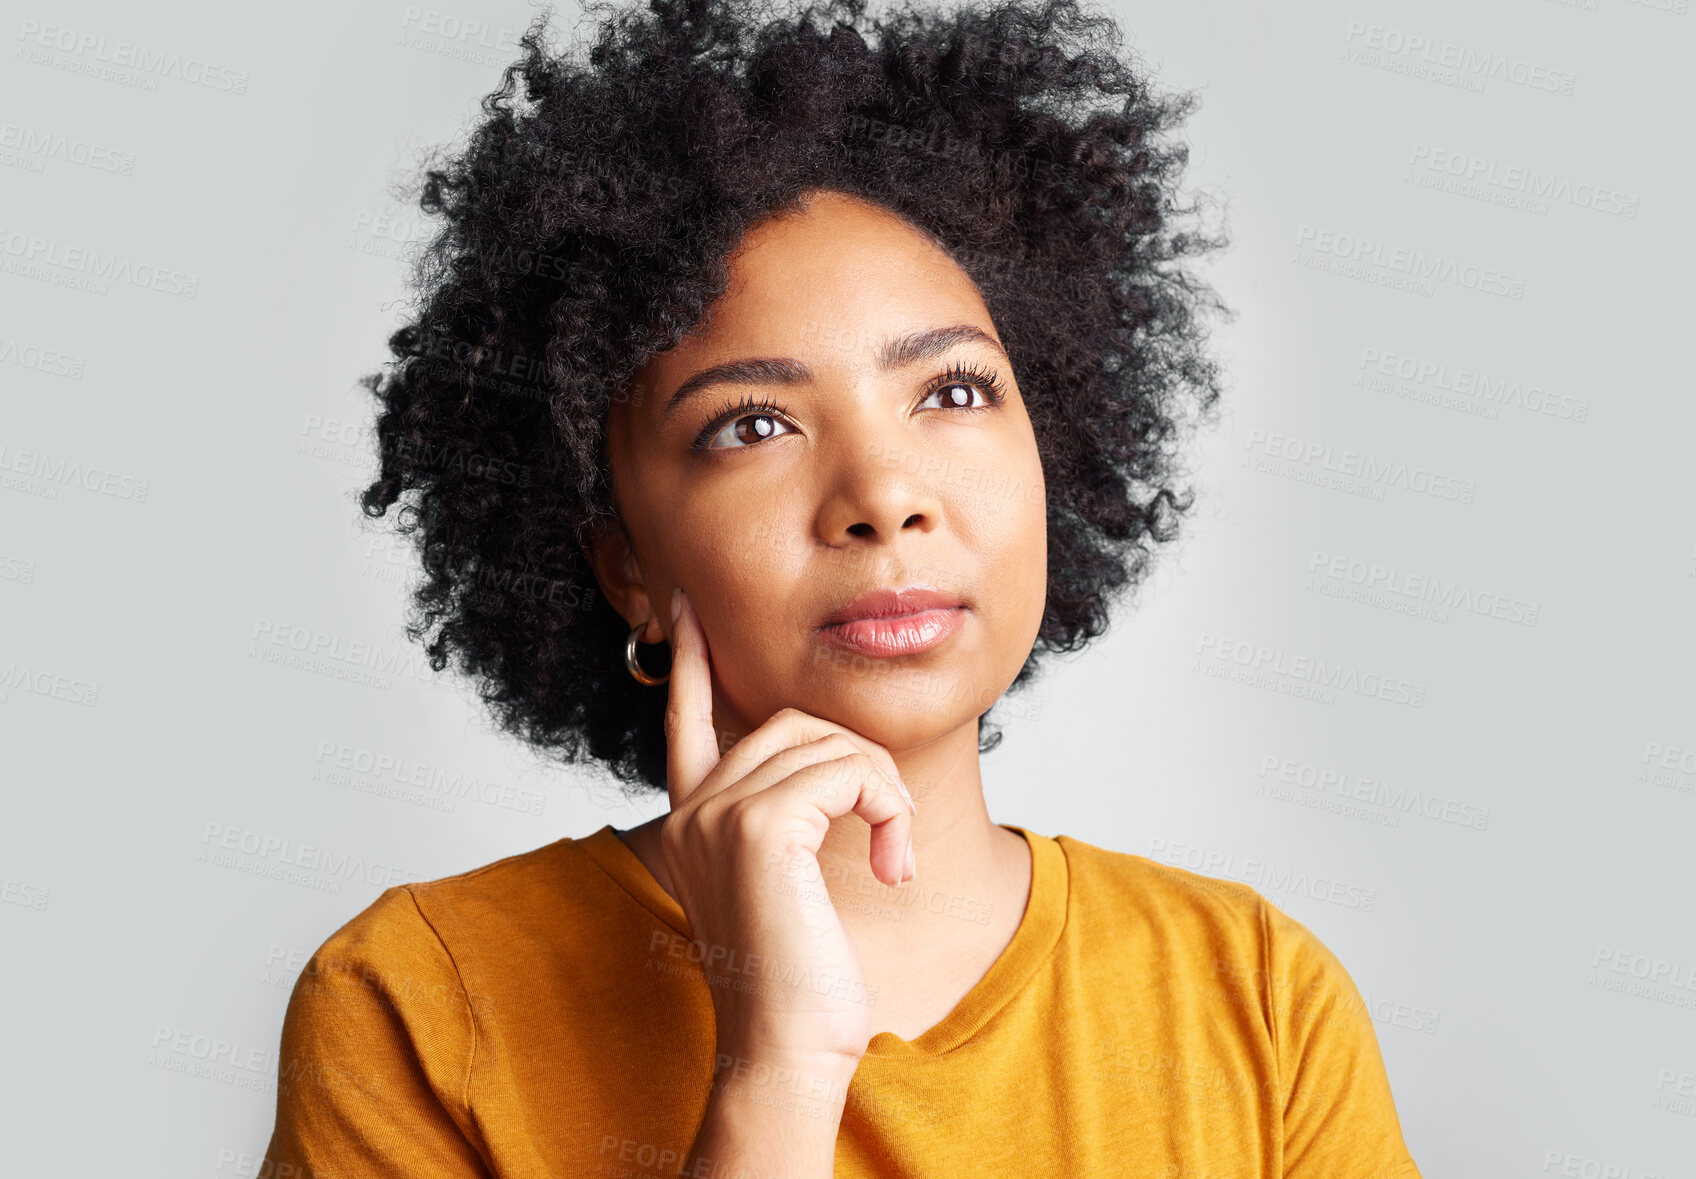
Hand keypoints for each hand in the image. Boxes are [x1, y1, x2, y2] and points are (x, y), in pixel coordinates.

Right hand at [659, 586, 916, 1068]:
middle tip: (888, 830)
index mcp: (691, 822)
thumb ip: (785, 817)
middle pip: (789, 720)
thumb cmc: (799, 981)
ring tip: (892, 854)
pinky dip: (888, 809)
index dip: (689, 661)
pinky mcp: (758, 825)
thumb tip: (827, 759)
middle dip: (858, 762)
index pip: (684, 719)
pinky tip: (891, 863)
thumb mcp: (786, 885)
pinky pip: (850, 771)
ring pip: (827, 740)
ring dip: (882, 791)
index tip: (688, 608)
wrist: (789, 1049)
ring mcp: (718, 813)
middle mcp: (693, 810)